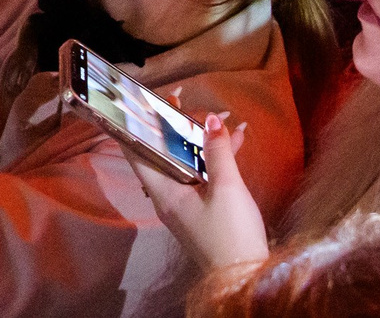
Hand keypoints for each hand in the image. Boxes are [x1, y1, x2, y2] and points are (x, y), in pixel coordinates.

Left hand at [129, 111, 269, 271]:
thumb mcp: (226, 189)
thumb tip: (211, 119)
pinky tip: (238, 140)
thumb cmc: (230, 234)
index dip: (135, 124)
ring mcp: (186, 203)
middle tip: (182, 99)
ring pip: (187, 162)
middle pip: (164, 153)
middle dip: (173, 126)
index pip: (135, 151)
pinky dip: (216, 158)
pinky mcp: (204, 210)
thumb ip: (217, 152)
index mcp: (163, 190)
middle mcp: (168, 195)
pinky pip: (204, 175)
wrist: (245, 279)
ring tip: (219, 115)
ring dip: (201, 140)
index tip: (138, 100)